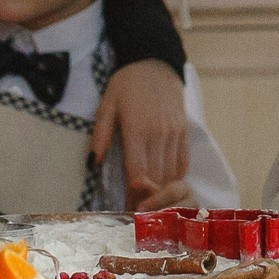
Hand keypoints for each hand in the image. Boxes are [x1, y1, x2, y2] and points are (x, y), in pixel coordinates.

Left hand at [91, 59, 189, 208]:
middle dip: (146, 200)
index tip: (125, 211)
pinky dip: (176, 178)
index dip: (132, 196)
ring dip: (161, 193)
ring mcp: (174, 134)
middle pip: (155, 178)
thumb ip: (101, 135)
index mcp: (137, 130)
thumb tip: (93, 164)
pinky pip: (183, 162)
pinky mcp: (184, 131)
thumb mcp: (107, 104)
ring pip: (171, 173)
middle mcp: (159, 135)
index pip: (137, 173)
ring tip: (150, 207)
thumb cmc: (127, 84)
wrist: (155, 62)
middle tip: (136, 216)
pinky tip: (167, 187)